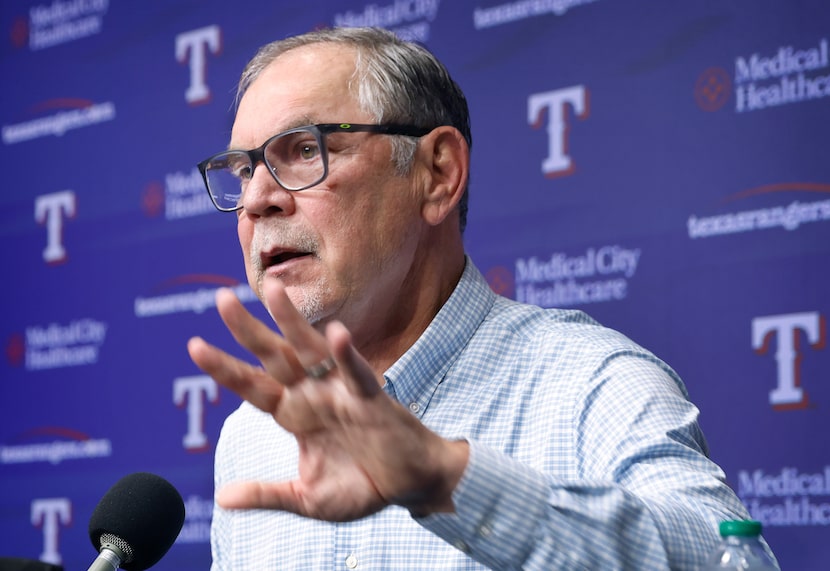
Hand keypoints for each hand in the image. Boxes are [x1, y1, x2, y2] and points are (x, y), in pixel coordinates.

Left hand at [187, 280, 468, 520]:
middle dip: (248, 330)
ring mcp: (341, 393)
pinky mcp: (372, 399)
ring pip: (312, 350)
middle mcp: (314, 396)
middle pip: (275, 356)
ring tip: (272, 290)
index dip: (225, 369)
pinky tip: (336, 334)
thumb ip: (268, 495)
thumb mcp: (307, 500)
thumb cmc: (361, 488)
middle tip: (222, 299)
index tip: (194, 346)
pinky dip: (347, 355)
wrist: (411, 487)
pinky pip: (357, 373)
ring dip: (293, 321)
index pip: (253, 387)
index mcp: (295, 416)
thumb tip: (222, 499)